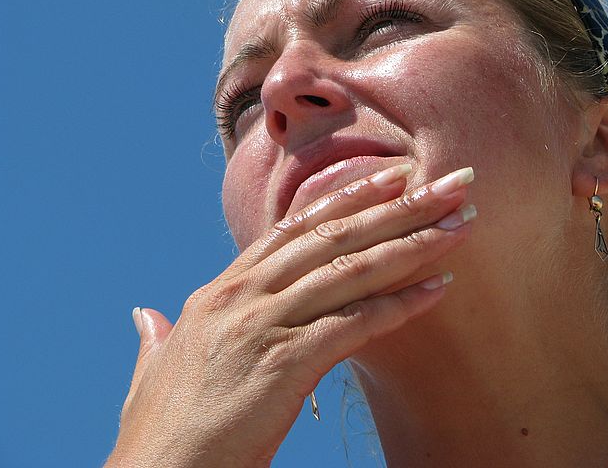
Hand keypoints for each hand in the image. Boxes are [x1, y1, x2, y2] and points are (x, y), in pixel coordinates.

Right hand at [106, 164, 475, 467]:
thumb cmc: (160, 433)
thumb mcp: (154, 372)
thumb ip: (157, 339)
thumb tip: (146, 317)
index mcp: (222, 291)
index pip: (296, 226)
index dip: (349, 196)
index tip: (393, 174)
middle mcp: (243, 295)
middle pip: (334, 235)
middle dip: (399, 204)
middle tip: (450, 182)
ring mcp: (262, 325)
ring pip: (351, 269)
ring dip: (413, 244)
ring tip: (461, 224)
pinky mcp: (283, 363)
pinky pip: (355, 323)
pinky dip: (400, 304)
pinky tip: (441, 289)